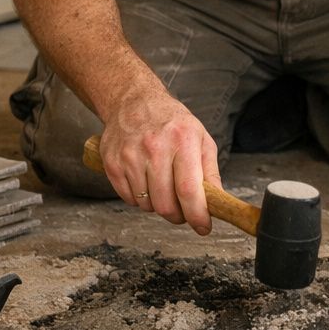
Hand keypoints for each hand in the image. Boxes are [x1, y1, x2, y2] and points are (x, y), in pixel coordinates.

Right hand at [98, 87, 220, 234]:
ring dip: (158, 206)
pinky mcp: (112, 163)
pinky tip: (146, 182)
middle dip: (178, 216)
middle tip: (183, 211)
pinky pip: (128, 199)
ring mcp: (130, 156)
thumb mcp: (201, 139)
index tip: (203, 227)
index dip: (197, 215)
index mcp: (182, 141)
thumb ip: (210, 172)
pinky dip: (140, 199)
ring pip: (146, 205)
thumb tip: (217, 202)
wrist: (134, 102)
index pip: (188, 190)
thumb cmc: (172, 123)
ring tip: (163, 188)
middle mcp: (154, 148)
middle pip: (165, 204)